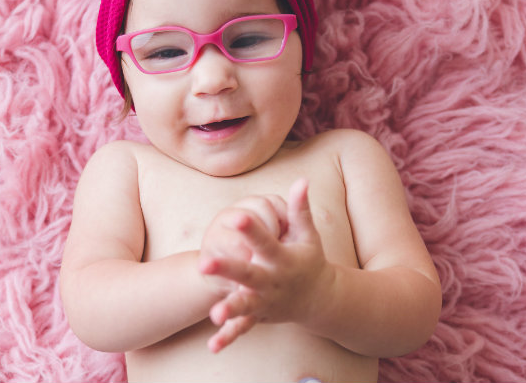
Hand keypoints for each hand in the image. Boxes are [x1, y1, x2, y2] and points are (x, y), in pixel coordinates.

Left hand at [199, 178, 329, 352]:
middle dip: (228, 270)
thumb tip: (302, 180)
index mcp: (283, 258)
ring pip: (246, 306)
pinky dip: (229, 337)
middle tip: (204, 264)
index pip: (266, 241)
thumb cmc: (309, 259)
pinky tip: (212, 345)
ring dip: (230, 309)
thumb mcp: (308, 235)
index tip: (236, 216)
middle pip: (249, 274)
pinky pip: (243, 328)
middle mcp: (274, 280)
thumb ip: (300, 209)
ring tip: (214, 313)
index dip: (252, 229)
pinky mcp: (260, 316)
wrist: (321, 299)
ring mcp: (267, 301)